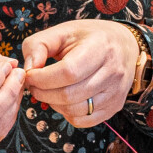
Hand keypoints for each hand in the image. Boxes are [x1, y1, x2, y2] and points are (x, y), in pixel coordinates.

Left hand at [20, 19, 143, 128]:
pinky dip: (67, 113)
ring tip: (47, 91)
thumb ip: (38, 45)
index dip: (42, 78)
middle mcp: (113, 72)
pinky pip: (84, 120)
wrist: (125, 46)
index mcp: (100, 48)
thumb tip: (28, 69)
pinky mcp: (115, 106)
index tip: (30, 75)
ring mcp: (116, 92)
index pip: (68, 72)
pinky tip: (64, 100)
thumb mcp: (62, 31)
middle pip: (69, 95)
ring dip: (53, 104)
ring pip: (75, 110)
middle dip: (43, 93)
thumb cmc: (90, 37)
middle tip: (34, 85)